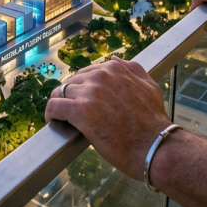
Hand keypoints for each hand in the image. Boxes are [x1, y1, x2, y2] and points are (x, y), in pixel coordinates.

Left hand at [45, 58, 170, 181]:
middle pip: (71, 83)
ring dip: (59, 105)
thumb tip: (114, 60)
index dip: (82, 90)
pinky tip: (54, 122)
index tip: (83, 102)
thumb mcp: (149, 86)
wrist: (155, 146)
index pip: (86, 74)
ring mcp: (90, 92)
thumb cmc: (153, 122)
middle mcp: (100, 76)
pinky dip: (51, 114)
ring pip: (59, 93)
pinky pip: (54, 106)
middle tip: (73, 114)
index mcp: (114, 69)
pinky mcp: (80, 110)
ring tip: (63, 119)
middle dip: (71, 98)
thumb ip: (132, 69)